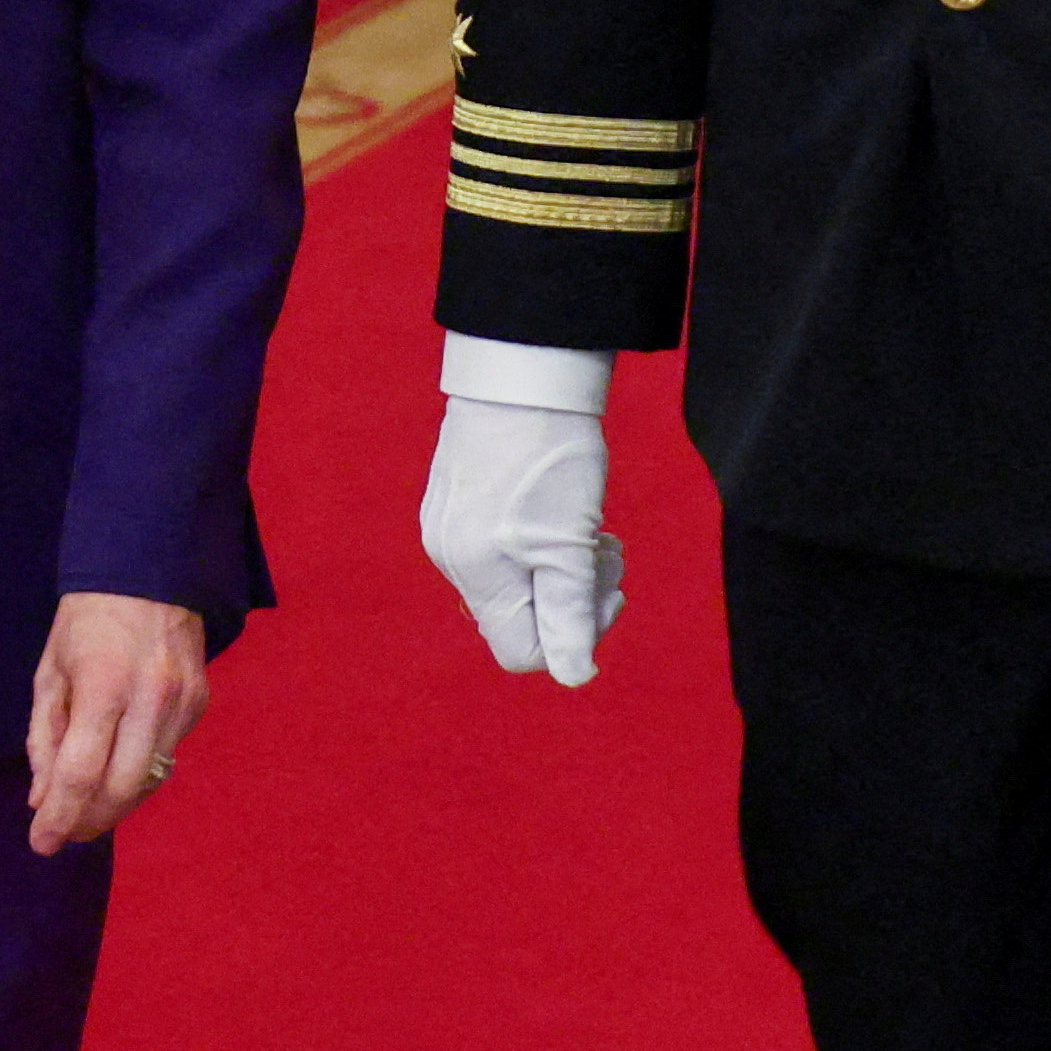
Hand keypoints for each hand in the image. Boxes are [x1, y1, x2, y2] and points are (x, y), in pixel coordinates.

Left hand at [24, 592, 206, 851]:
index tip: (42, 843)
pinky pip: (168, 759)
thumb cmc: (88, 620)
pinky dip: (140, 777)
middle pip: (121, 788)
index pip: (81, 771)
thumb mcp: (51, 671)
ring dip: (116, 805)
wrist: (150, 570)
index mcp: (103, 684)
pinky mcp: (201, 704)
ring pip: (150, 782)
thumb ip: (45, 737)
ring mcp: (183, 702)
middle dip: (90, 820)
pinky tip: (118, 774)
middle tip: (65, 832)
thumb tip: (43, 799)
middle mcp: (150, 697)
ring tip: (87, 811)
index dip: (60, 816)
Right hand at [423, 395, 625, 684]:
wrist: (522, 373)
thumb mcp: (571, 545)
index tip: (605, 587)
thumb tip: (574, 677)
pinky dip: (535, 542)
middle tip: (605, 549)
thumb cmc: (552, 456)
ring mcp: (445, 526)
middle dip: (571, 596)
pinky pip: (498, 548)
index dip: (574, 636)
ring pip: (512, 582)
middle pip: (519, 617)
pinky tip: (554, 506)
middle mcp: (449, 558)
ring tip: (586, 523)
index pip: (523, 653)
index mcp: (477, 574)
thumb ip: (569, 615)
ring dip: (557, 568)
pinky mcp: (451, 498)